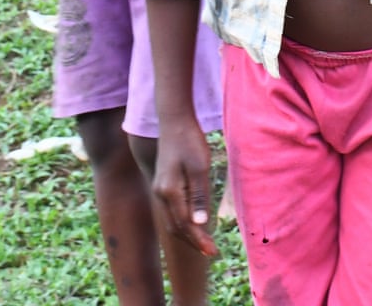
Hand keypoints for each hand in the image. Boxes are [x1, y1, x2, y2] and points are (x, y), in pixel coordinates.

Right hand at [153, 117, 217, 256]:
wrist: (174, 119)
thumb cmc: (189, 140)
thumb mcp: (199, 167)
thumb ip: (199, 196)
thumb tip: (199, 224)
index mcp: (169, 191)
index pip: (184, 224)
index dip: (199, 239)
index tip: (213, 251)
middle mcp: (160, 193)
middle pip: (175, 227)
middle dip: (192, 241)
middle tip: (210, 251)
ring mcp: (159, 188)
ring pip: (171, 220)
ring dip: (186, 233)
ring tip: (203, 242)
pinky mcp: (163, 183)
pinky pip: (171, 210)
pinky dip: (182, 221)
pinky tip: (193, 222)